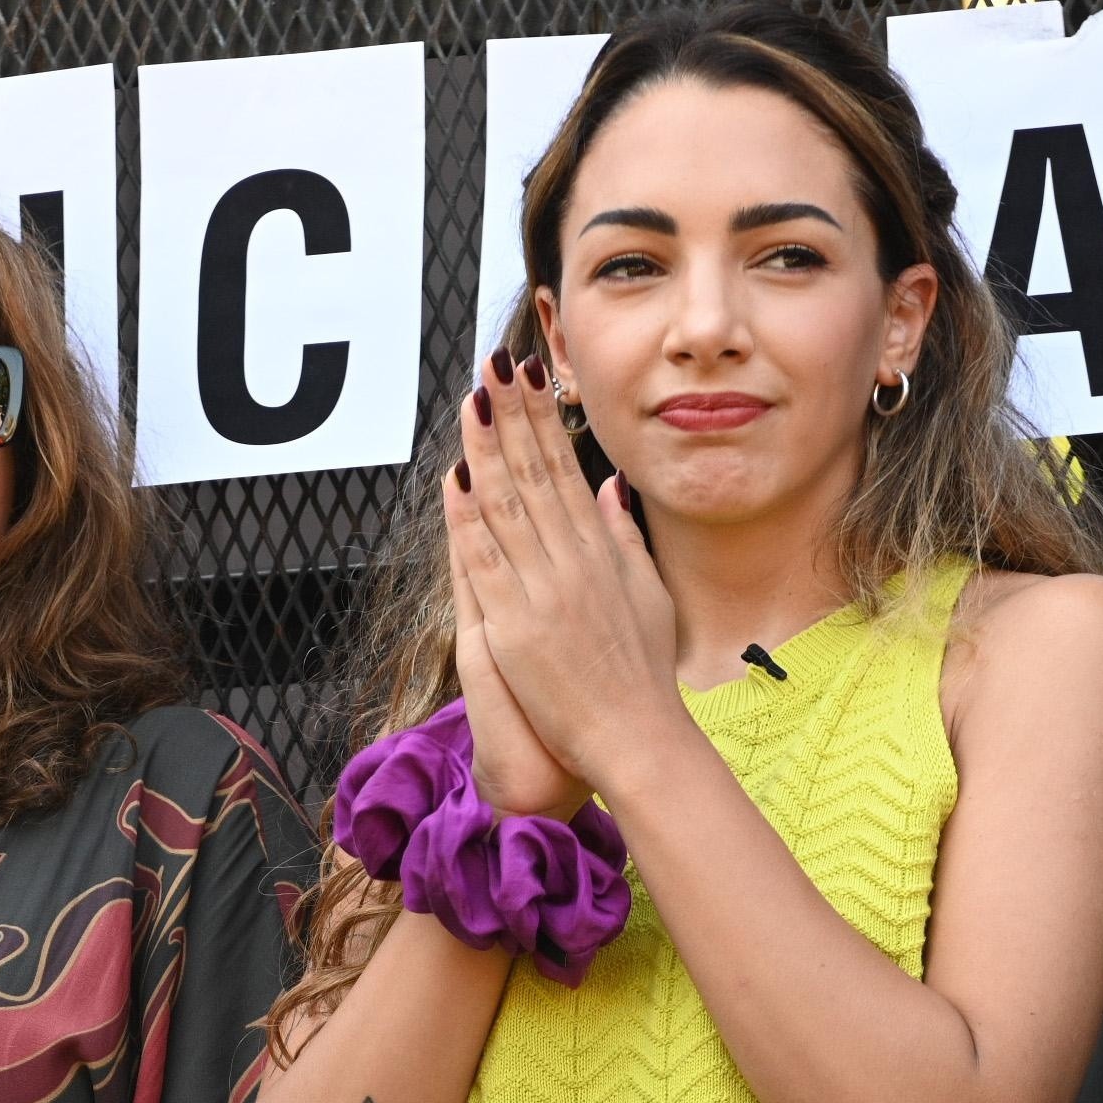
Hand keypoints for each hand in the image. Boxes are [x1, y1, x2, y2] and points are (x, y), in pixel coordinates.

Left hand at [450, 348, 684, 790]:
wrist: (639, 737)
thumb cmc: (644, 675)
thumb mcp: (646, 593)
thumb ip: (622, 536)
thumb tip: (609, 488)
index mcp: (600, 551)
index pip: (564, 470)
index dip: (543, 421)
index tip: (528, 379)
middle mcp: (573, 561)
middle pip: (536, 473)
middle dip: (514, 415)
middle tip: (494, 365)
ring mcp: (544, 591)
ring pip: (509, 506)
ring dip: (487, 450)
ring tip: (473, 400)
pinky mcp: (517, 627)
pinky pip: (486, 562)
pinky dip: (468, 520)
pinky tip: (455, 480)